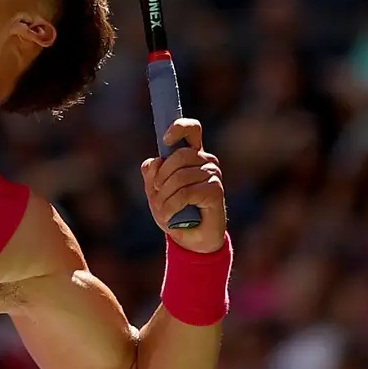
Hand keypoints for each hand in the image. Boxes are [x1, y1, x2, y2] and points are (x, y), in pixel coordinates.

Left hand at [141, 117, 227, 250]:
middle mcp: (205, 161)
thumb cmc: (174, 212)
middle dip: (161, 177)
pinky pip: (186, 192)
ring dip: (164, 197)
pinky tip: (169, 216)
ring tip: (162, 210)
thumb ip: (152, 175)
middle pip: (179, 155)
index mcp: (191, 156)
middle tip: (156, 193)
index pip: (192, 130)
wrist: (191, 240)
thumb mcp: (156, 192)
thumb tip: (154, 161)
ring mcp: (213, 174)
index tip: (166, 139)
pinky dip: (172, 206)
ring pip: (180, 177)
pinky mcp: (215, 190)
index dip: (180, 128)